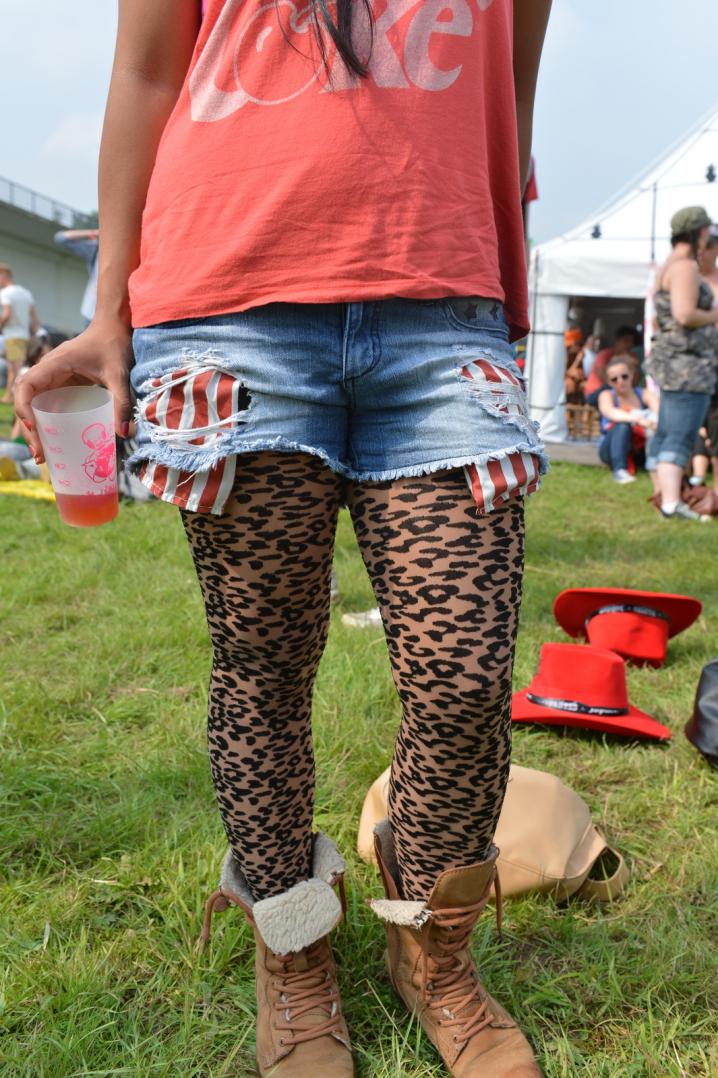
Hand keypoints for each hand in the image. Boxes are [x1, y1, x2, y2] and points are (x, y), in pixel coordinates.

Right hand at [14, 315, 132, 462]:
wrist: (115, 329)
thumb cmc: (114, 345)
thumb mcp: (119, 374)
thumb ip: (121, 402)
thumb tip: (124, 434)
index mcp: (54, 364)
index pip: (26, 386)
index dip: (24, 407)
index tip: (34, 428)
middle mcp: (49, 371)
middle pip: (27, 400)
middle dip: (29, 427)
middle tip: (40, 453)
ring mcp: (54, 378)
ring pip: (35, 404)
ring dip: (35, 428)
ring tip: (44, 454)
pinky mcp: (63, 384)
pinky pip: (49, 404)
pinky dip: (48, 422)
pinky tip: (56, 441)